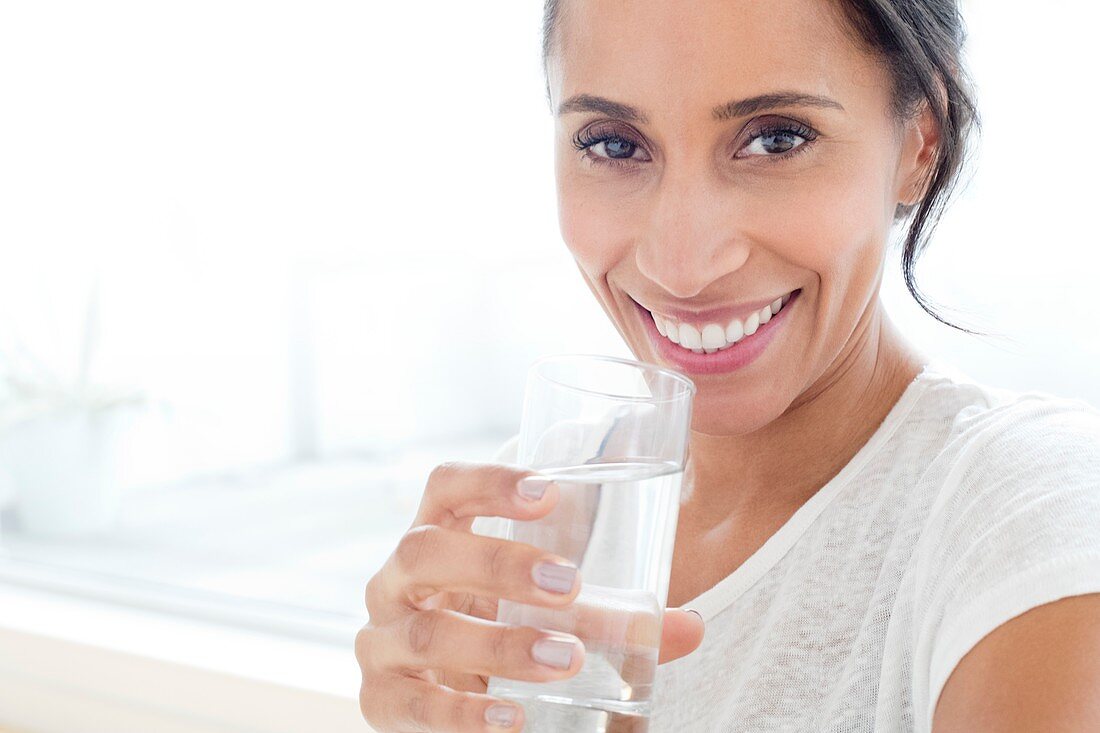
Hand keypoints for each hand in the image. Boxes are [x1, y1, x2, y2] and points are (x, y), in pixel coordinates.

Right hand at [355, 460, 704, 731]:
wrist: (442, 696)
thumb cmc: (500, 629)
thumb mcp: (550, 614)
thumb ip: (613, 616)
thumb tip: (689, 627)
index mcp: (438, 534)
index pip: (446, 487)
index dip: (489, 482)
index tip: (549, 492)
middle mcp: (398, 579)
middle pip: (424, 549)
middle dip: (497, 564)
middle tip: (568, 583)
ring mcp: (381, 638)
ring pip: (423, 631)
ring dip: (498, 644)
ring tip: (564, 657)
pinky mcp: (378, 697)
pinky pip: (408, 704)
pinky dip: (461, 714)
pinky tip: (509, 719)